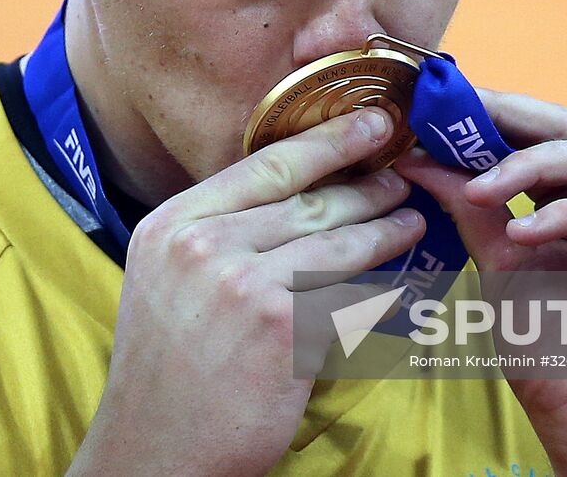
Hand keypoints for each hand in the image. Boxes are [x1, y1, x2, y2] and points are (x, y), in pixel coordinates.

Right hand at [69, 108, 426, 476]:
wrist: (154, 453)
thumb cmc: (166, 371)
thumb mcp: (164, 279)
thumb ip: (214, 234)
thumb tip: (290, 197)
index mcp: (172, 223)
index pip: (264, 166)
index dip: (326, 142)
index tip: (369, 123)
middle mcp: (202, 245)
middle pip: (307, 201)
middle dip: (365, 185)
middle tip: (402, 175)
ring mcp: (243, 285)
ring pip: (337, 245)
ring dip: (385, 231)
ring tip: (411, 222)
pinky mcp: (282, 330)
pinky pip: (347, 298)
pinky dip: (379, 291)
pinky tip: (400, 286)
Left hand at [393, 89, 566, 476]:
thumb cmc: (555, 364)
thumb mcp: (499, 274)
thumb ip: (473, 214)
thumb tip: (419, 159)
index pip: (537, 139)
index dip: (490, 116)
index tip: (433, 103)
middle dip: (509, 117)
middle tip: (455, 115)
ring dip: (530, 164)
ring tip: (479, 186)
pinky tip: (525, 231)